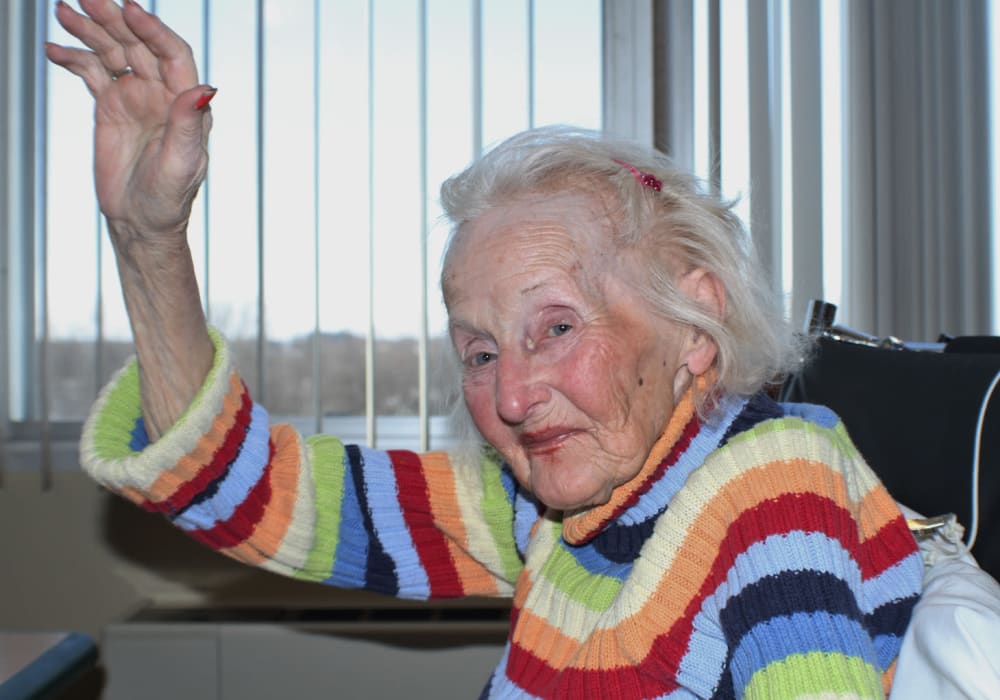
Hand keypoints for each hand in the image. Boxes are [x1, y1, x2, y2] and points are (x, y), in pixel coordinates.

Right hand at [45, 0, 214, 247]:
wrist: (141, 222)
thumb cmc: (169, 199)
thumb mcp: (182, 165)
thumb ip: (189, 125)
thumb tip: (206, 89)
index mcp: (185, 104)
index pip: (172, 54)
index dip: (154, 30)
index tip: (130, 11)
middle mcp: (161, 94)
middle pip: (138, 45)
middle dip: (114, 20)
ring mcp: (135, 98)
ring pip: (113, 53)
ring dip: (90, 31)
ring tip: (64, 12)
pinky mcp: (110, 108)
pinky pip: (91, 74)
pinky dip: (73, 58)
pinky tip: (54, 48)